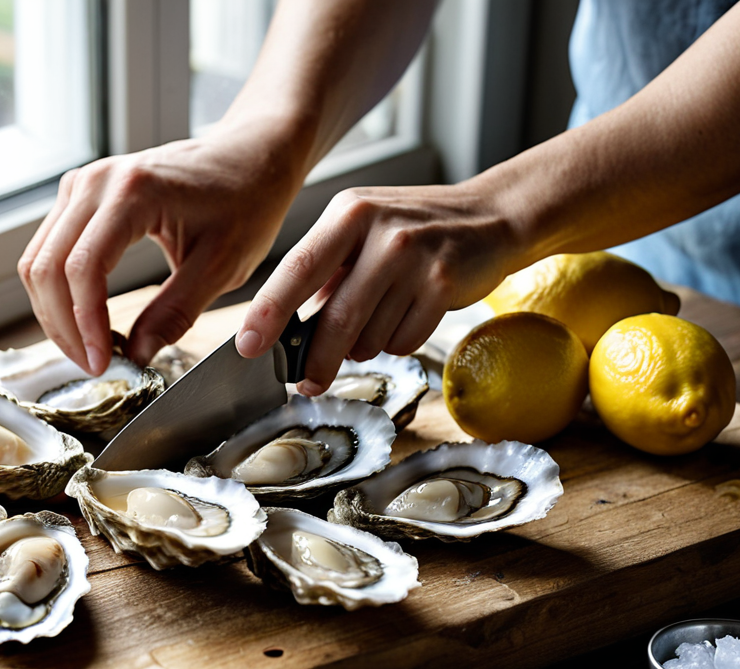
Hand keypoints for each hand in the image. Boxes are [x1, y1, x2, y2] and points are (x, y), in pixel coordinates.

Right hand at [18, 121, 302, 373]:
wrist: (250, 157)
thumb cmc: (246, 202)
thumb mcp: (221, 266)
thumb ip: (176, 313)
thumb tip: (137, 355)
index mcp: (133, 192)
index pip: (82, 269)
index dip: (85, 325)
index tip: (104, 363)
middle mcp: (97, 181)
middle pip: (47, 267)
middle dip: (64, 327)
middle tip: (94, 365)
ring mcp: (84, 183)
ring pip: (39, 260)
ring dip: (56, 312)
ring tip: (91, 349)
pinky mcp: (82, 195)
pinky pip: (50, 249)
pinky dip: (61, 290)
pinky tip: (88, 319)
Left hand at [236, 184, 522, 393]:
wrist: (491, 217)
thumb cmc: (416, 230)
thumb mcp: (362, 231)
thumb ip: (325, 272)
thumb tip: (284, 329)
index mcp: (349, 214)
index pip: (297, 269)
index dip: (269, 312)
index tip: (248, 345)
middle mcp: (380, 231)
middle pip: (335, 317)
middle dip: (317, 361)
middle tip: (307, 383)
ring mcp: (415, 257)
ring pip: (370, 336)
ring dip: (366, 346)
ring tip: (381, 319)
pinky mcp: (444, 283)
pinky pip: (403, 341)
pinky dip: (398, 342)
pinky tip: (409, 315)